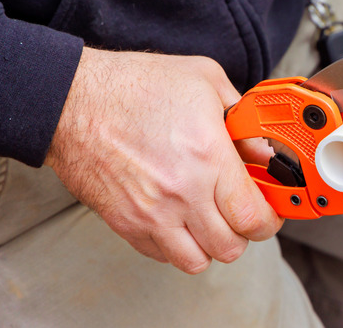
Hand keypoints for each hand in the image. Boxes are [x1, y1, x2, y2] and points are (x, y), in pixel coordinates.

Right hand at [45, 48, 282, 273]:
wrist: (72, 100)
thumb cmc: (136, 86)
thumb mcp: (206, 81)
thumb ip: (243, 119)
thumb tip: (263, 151)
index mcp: (208, 157)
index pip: (253, 216)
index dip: (269, 219)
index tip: (269, 210)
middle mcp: (181, 192)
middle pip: (230, 247)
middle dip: (244, 233)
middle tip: (241, 213)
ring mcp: (151, 213)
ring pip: (197, 261)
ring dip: (210, 245)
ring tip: (210, 220)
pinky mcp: (125, 223)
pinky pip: (162, 255)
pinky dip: (177, 245)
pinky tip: (179, 218)